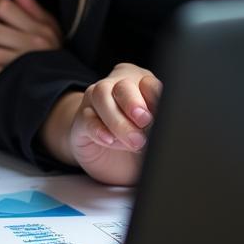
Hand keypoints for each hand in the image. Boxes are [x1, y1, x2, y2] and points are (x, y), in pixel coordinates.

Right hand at [41, 63, 161, 185]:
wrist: (110, 160)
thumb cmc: (137, 141)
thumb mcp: (153, 135)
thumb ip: (157, 127)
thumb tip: (163, 130)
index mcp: (140, 84)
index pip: (148, 83)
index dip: (154, 96)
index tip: (161, 113)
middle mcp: (116, 87)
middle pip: (121, 85)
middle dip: (133, 103)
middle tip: (145, 122)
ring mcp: (94, 102)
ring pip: (100, 95)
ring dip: (117, 119)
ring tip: (133, 141)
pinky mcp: (80, 120)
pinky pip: (86, 118)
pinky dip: (98, 130)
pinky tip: (109, 140)